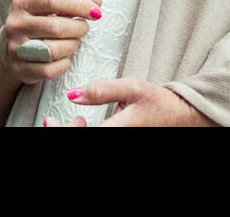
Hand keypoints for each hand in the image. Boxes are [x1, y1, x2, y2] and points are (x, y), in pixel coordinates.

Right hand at [0, 0, 102, 85]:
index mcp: (23, 4)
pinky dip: (64, 64)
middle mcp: (16, 25)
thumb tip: (97, 0)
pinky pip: (50, 70)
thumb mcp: (49, 8)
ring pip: (53, 50)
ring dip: (72, 46)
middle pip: (56, 27)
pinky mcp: (20, 69)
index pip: (53, 0)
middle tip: (84, 28)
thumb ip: (72, 2)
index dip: (79, 5)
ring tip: (73, 42)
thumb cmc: (37, 23)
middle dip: (78, 28)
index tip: (96, 12)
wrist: (7, 49)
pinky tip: (64, 58)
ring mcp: (16, 49)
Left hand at [42, 78, 216, 126]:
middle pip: (77, 141)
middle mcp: (113, 140)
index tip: (50, 120)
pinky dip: (84, 133)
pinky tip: (86, 125)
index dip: (60, 130)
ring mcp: (115, 140)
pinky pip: (93, 140)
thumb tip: (73, 95)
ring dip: (74, 133)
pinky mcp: (115, 139)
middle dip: (65, 131)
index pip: (78, 137)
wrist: (179, 116)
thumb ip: (102, 90)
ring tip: (79, 121)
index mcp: (115, 131)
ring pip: (84, 141)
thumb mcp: (133, 88)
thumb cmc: (158, 102)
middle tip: (62, 119)